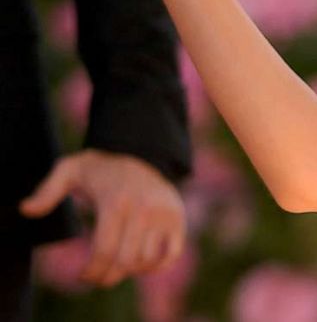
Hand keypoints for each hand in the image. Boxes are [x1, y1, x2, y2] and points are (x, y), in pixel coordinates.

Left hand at [19, 150, 185, 285]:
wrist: (142, 152)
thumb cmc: (100, 167)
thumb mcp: (69, 170)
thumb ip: (47, 191)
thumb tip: (27, 210)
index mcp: (116, 201)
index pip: (105, 251)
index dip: (93, 271)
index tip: (84, 276)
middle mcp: (144, 209)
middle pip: (126, 261)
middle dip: (108, 276)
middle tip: (98, 277)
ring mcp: (164, 214)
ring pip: (146, 260)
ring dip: (129, 271)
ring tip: (117, 266)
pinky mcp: (177, 218)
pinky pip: (170, 254)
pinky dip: (156, 266)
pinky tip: (141, 264)